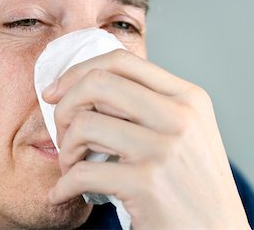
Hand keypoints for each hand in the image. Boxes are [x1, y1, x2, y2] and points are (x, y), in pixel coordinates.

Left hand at [43, 49, 250, 229]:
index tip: (56, 91)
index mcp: (188, 97)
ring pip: (84, 124)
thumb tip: (92, 87)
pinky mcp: (147, 184)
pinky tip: (64, 193)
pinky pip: (82, 173)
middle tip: (62, 131)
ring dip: (65, 149)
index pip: (122, 61)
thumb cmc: (196, 183)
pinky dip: (63, 185)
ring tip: (71, 166)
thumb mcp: (188, 132)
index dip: (78, 71)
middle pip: (98, 83)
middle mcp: (180, 116)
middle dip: (65, 106)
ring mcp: (164, 149)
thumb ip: (152, 105)